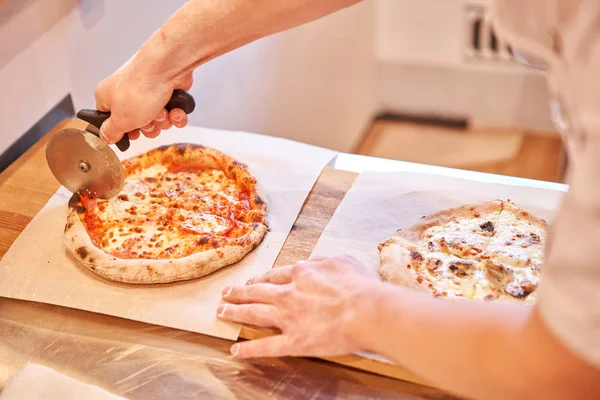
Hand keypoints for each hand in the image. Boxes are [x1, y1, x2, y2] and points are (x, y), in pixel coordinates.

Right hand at [94, 60, 193, 143]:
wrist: (167, 68)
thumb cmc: (140, 88)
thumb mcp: (120, 120)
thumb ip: (111, 132)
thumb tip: (105, 137)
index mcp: (107, 97)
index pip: (110, 121)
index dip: (122, 131)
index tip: (131, 134)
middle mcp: (127, 93)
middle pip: (138, 124)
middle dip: (148, 128)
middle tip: (147, 121)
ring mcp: (148, 92)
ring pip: (157, 121)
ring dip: (162, 121)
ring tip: (162, 111)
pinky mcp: (168, 91)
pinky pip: (172, 113)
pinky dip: (176, 114)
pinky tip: (175, 109)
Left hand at [217, 255, 382, 358]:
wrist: (367, 311)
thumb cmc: (362, 286)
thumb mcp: (344, 261)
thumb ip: (324, 260)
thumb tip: (314, 261)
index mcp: (301, 273)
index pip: (274, 275)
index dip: (261, 278)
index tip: (252, 281)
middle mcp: (288, 293)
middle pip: (257, 291)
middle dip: (239, 292)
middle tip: (226, 293)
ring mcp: (288, 318)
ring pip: (253, 313)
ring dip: (235, 312)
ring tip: (221, 312)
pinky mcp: (294, 341)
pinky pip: (266, 346)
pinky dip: (249, 349)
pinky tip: (236, 351)